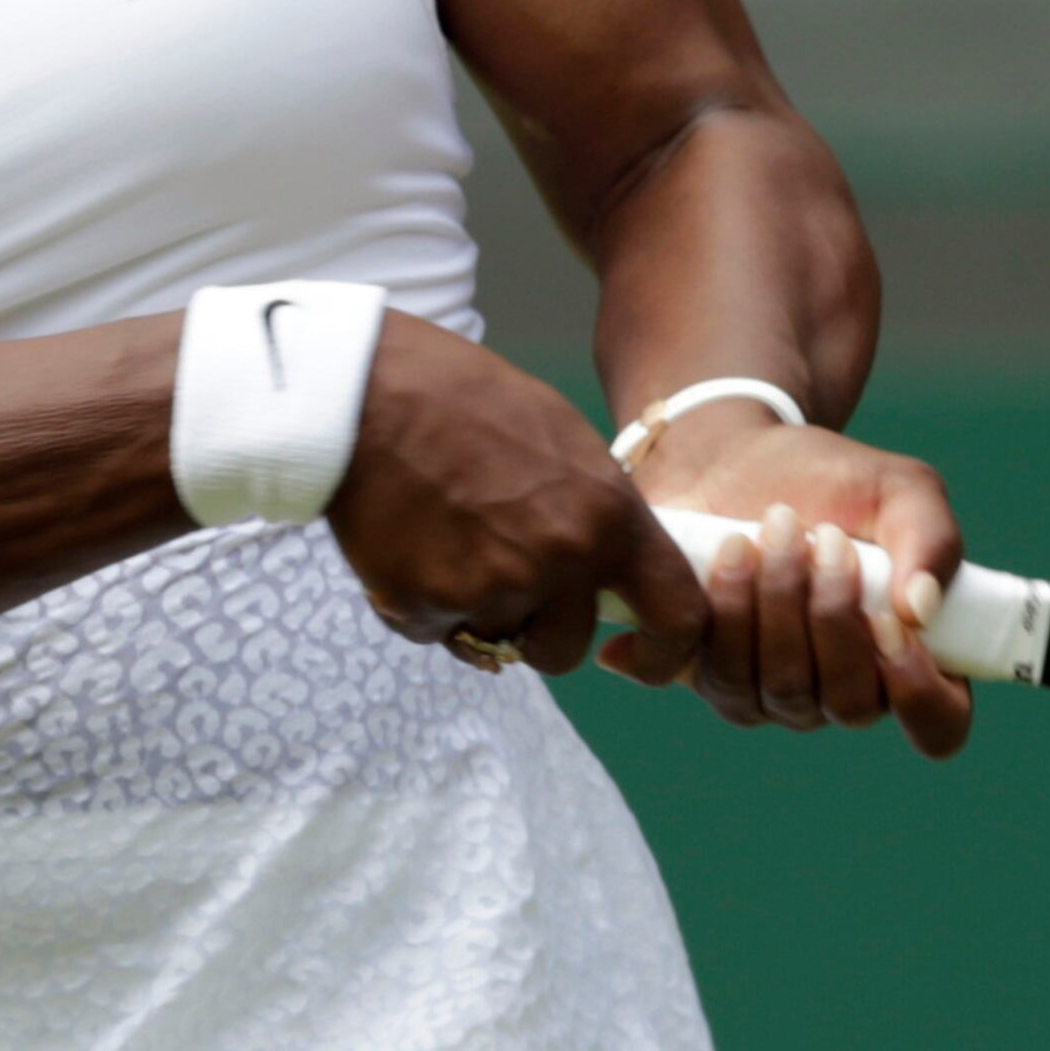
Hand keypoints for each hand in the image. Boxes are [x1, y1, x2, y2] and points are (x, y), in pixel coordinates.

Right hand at [327, 314, 707, 682]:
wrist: (372, 393)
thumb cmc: (470, 402)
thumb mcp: (567, 443)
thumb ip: (597, 514)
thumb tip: (608, 570)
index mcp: (609, 516)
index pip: (677, 615)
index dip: (665, 653)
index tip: (632, 657)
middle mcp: (561, 561)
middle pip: (566, 650)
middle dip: (538, 631)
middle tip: (503, 578)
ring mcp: (493, 589)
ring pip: (497, 641)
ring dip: (476, 611)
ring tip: (449, 542)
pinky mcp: (426, 606)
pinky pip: (437, 632)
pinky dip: (423, 603)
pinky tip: (410, 543)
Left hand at [611, 403, 973, 758]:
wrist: (735, 457)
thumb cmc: (832, 480)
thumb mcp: (900, 489)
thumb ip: (931, 538)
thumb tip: (919, 611)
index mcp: (909, 658)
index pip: (938, 726)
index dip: (918, 691)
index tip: (888, 620)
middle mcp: (844, 691)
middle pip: (850, 704)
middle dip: (833, 617)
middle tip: (825, 537)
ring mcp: (777, 695)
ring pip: (783, 689)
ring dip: (780, 601)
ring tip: (776, 526)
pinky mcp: (715, 678)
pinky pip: (721, 674)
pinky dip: (728, 608)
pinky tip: (730, 550)